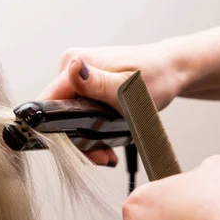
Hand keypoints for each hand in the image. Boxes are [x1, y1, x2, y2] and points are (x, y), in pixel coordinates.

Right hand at [39, 41, 186, 165]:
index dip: (56, 129)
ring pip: (69, 116)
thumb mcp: (127, 86)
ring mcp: (78, 76)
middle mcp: (71, 66)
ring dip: (86, 139)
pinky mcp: (86, 84)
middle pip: (58, 112)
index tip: (78, 148)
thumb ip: (97, 83)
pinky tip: (106, 145)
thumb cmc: (156, 76)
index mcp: (75, 62)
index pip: (48, 101)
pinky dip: (91, 130)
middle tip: (102, 157)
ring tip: (107, 155)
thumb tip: (73, 68)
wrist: (172, 70)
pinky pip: (79, 112)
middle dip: (77, 139)